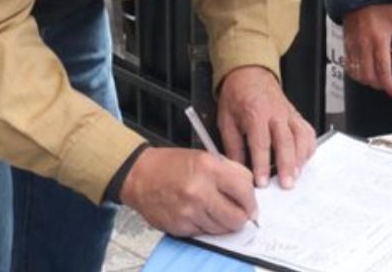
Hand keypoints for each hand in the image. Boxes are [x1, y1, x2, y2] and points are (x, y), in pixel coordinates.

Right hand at [119, 147, 255, 236]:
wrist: (140, 175)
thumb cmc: (172, 165)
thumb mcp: (205, 157)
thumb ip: (230, 172)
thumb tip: (249, 193)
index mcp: (209, 168)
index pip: (245, 191)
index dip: (251, 201)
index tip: (251, 205)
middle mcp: (199, 191)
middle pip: (237, 218)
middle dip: (240, 217)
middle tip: (237, 213)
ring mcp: (189, 211)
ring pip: (222, 229)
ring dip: (223, 223)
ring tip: (214, 210)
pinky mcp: (180, 226)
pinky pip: (204, 233)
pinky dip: (205, 226)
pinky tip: (198, 214)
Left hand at [217, 66, 315, 189]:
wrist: (249, 74)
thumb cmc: (237, 95)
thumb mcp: (226, 120)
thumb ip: (233, 146)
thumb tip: (237, 169)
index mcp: (255, 113)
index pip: (261, 142)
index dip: (262, 164)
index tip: (262, 182)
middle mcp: (275, 113)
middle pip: (286, 141)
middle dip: (287, 165)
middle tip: (286, 184)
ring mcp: (289, 114)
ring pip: (301, 137)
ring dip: (300, 159)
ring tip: (295, 176)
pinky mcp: (296, 116)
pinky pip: (308, 132)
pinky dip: (308, 148)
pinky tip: (303, 159)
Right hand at [342, 3, 391, 96]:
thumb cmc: (378, 4)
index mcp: (379, 39)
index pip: (383, 68)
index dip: (387, 83)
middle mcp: (365, 44)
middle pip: (368, 75)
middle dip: (377, 85)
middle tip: (385, 86)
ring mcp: (354, 45)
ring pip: (356, 72)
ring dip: (366, 80)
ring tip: (374, 80)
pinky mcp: (347, 43)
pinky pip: (348, 64)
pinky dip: (354, 72)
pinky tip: (361, 72)